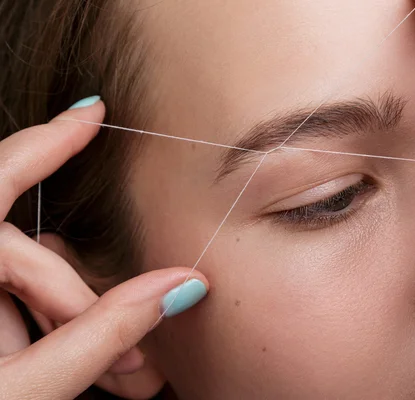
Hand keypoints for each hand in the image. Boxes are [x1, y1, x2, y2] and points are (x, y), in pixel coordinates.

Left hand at [0, 100, 208, 399]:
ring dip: (78, 324)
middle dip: (84, 304)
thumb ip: (104, 335)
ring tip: (116, 374)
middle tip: (129, 361)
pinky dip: (57, 332)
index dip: (46, 141)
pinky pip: (21, 305)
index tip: (91, 113)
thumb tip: (179, 286)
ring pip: (31, 282)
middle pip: (30, 253)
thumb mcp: (28, 391)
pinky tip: (80, 367)